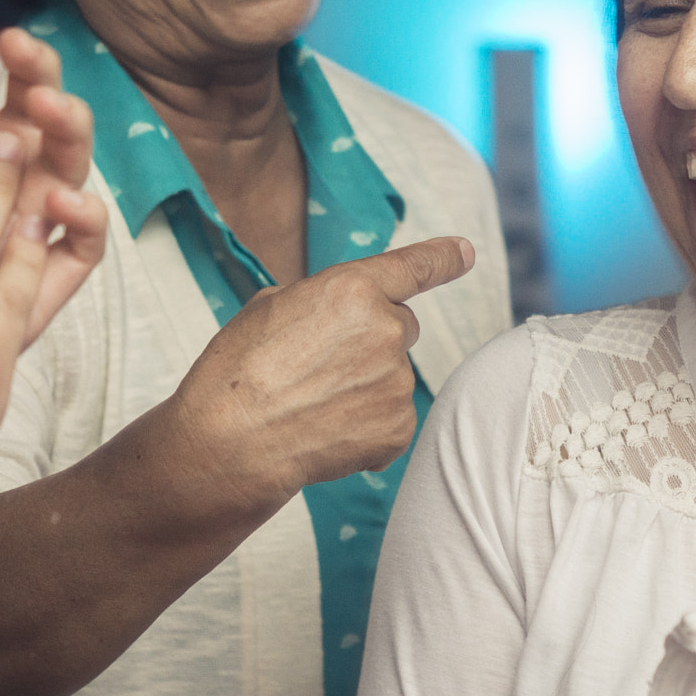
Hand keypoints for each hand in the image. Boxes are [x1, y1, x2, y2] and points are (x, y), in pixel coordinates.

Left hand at [0, 0, 104, 340]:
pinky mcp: (32, 292)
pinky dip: (83, 216)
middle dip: (31, 74)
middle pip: (21, 118)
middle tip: (23, 53)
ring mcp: (10, 239)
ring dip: (65, 130)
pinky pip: (79, 248)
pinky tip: (57, 196)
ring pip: (60, 168)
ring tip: (46, 110)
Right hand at [156, 236, 475, 510]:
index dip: (443, 258)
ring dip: (367, 384)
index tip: (466, 252)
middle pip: (400, 325)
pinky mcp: (398, 427)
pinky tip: (327, 431)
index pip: (413, 267)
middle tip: (321, 365)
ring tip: (313, 403)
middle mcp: (385, 329)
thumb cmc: (238, 371)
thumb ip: (324, 299)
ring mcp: (396, 381)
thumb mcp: (271, 307)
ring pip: (394, 374)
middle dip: (371, 339)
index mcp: (353, 289)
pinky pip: (392, 416)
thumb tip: (344, 312)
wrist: (230, 444)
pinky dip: (368, 425)